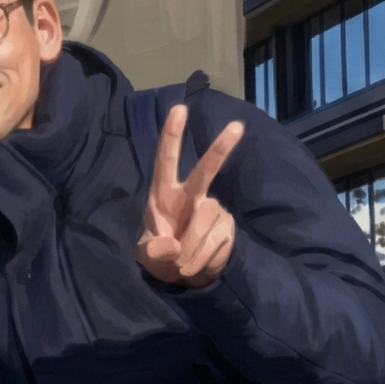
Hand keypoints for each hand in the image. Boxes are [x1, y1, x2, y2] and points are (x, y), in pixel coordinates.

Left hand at [135, 104, 244, 288]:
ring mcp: (212, 209)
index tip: (179, 109)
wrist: (183, 273)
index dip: (171, 136)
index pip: (166, 162)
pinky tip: (200, 260)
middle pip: (205, 171)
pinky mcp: (227, 225)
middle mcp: (191, 196)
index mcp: (164, 195)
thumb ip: (154, 252)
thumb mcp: (148, 258)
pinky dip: (205, 261)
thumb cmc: (160, 256)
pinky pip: (217, 244)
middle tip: (236, 126)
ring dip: (191, 254)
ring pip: (204, 227)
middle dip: (219, 150)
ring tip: (184, 262)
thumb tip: (172, 245)